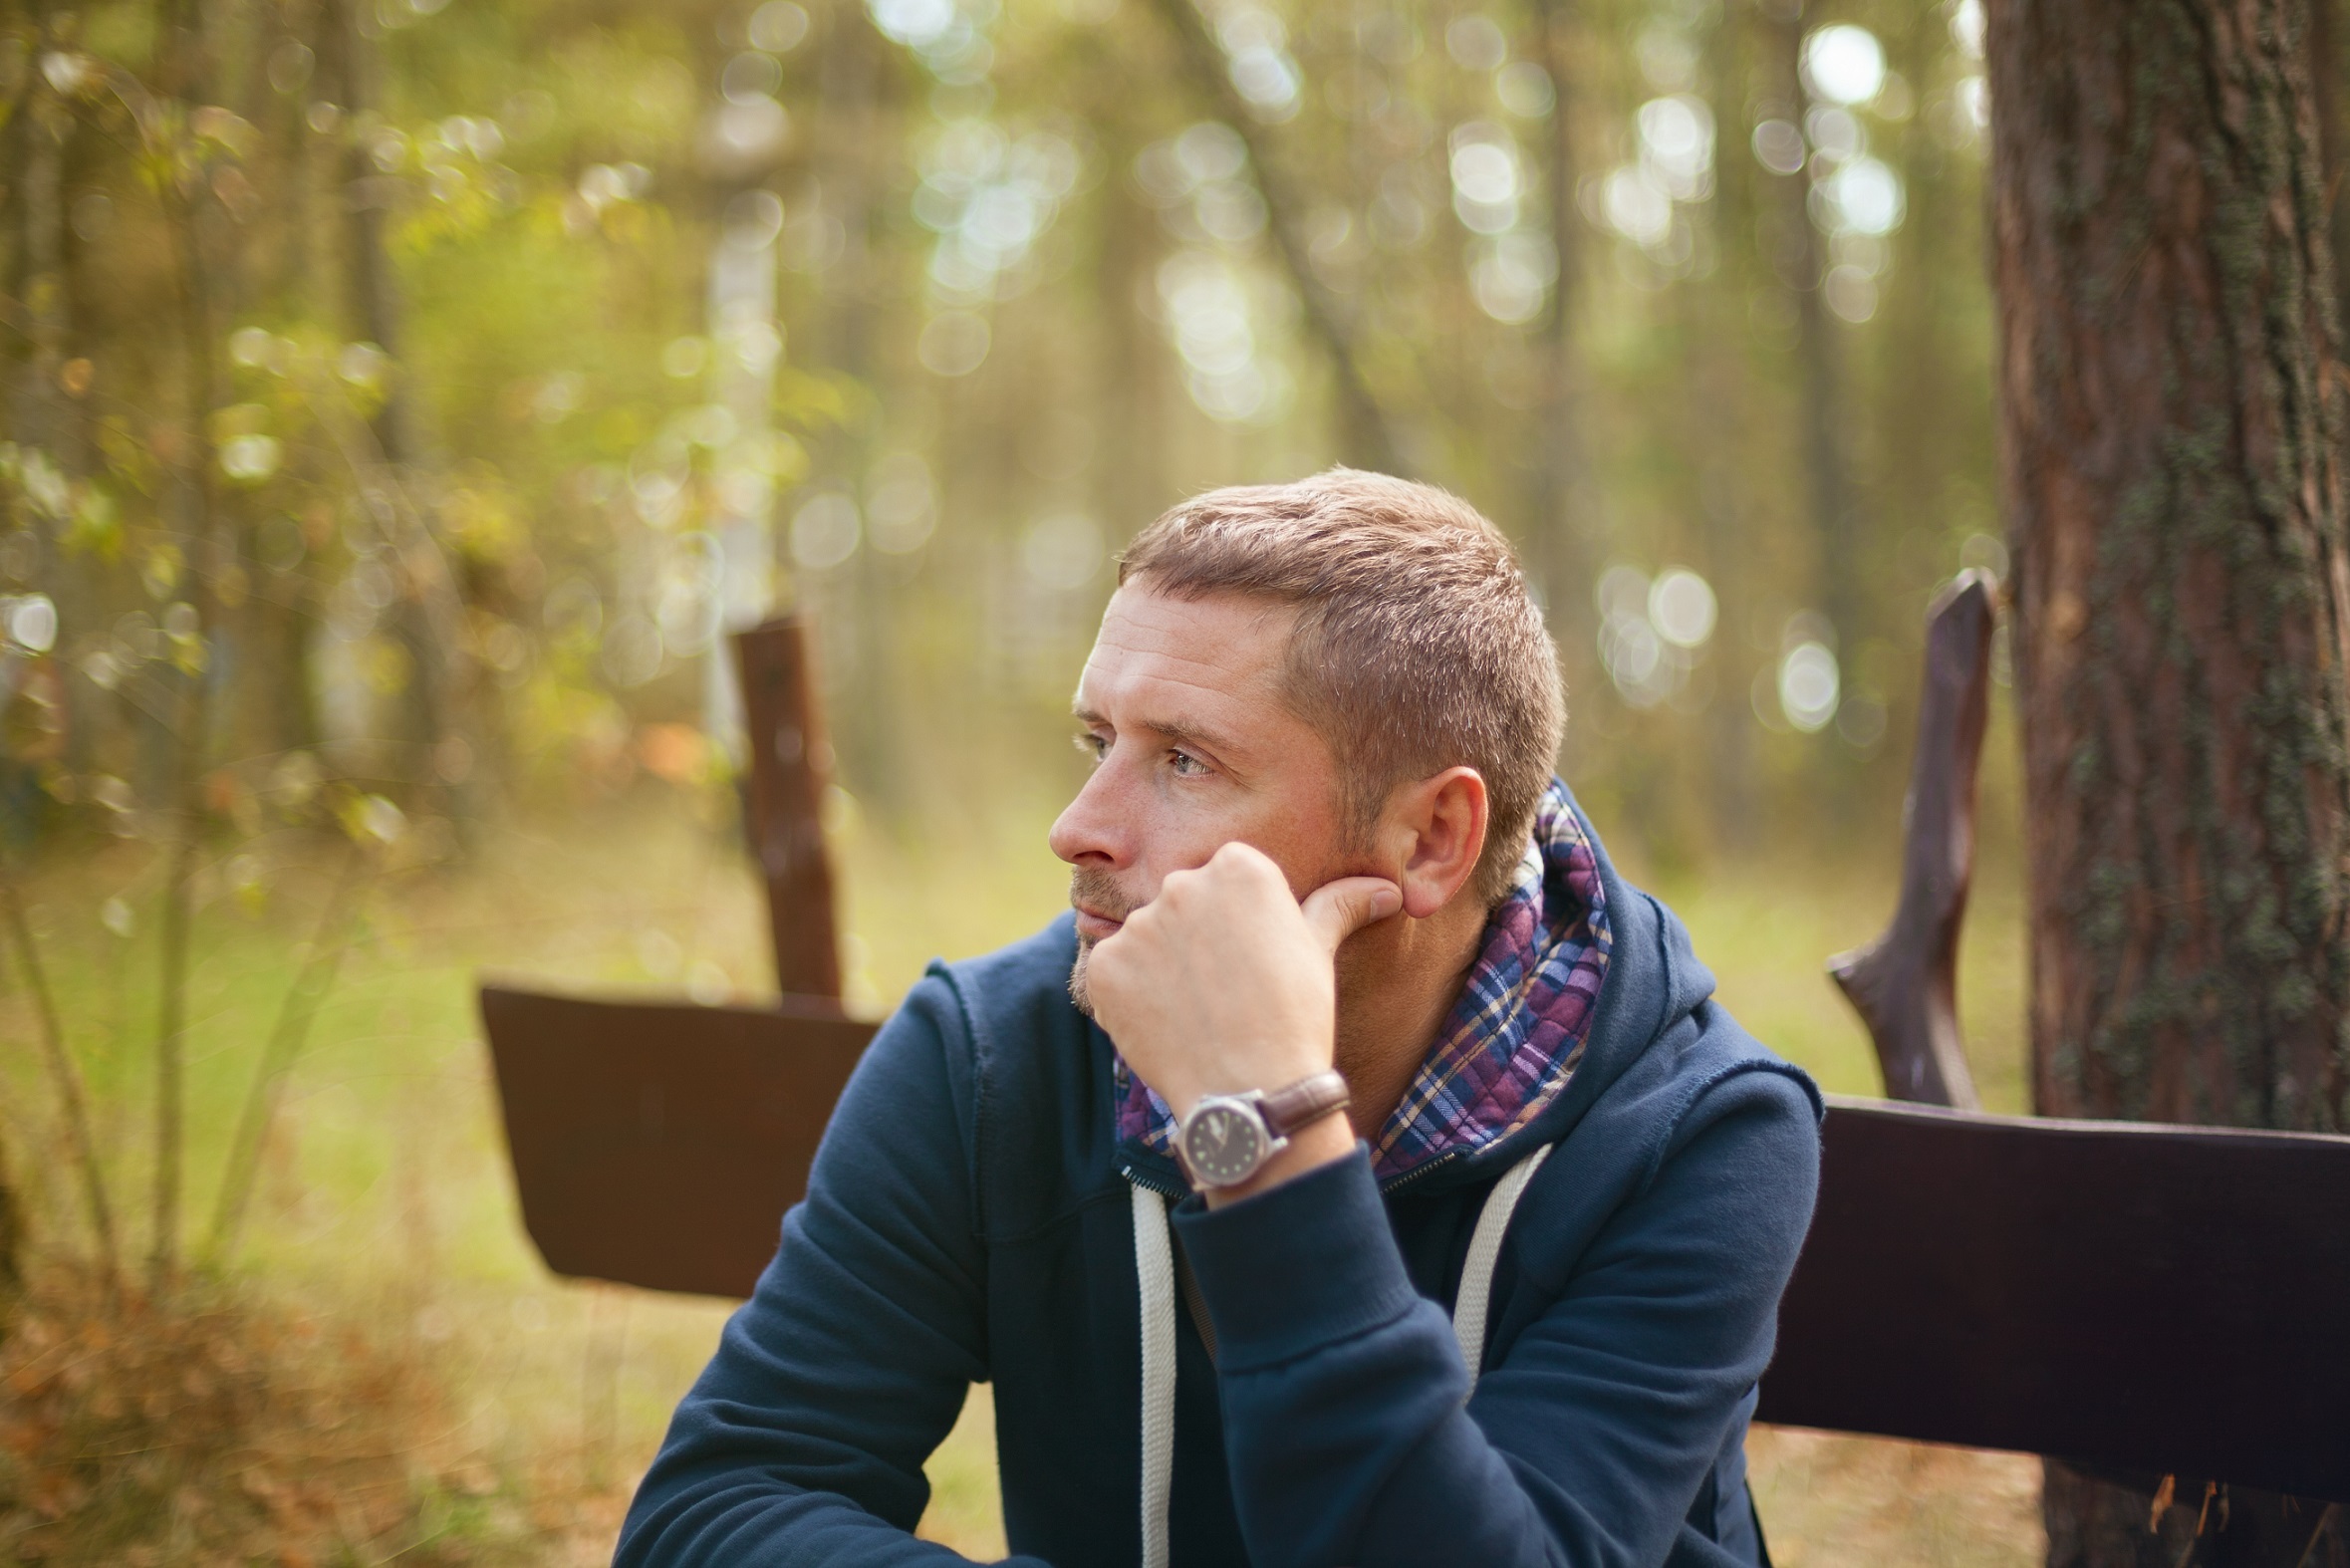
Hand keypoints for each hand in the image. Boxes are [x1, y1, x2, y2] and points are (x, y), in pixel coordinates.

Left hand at [1084, 842, 1399, 1197]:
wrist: (1251, 1091)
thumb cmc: (1295, 1018)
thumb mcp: (1319, 953)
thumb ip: (1339, 906)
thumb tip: (1386, 890)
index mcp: (1239, 867)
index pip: (1224, 878)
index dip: (1235, 923)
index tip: (1248, 960)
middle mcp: (1183, 883)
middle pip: (1182, 903)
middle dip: (1195, 940)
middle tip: (1224, 991)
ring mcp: (1138, 925)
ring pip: (1145, 939)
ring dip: (1161, 969)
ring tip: (1197, 1013)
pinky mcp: (1104, 966)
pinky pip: (1113, 973)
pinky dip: (1131, 998)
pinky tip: (1166, 1026)